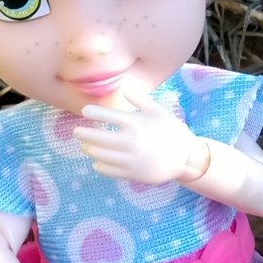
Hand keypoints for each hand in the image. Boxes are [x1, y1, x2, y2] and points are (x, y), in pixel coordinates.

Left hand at [73, 86, 207, 185]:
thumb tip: (125, 89)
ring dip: (90, 149)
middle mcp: (129, 141)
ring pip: (101, 154)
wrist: (186, 158)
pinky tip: (97, 162)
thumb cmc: (172, 131)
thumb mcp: (160, 112)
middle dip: (84, 133)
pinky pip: (109, 170)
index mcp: (135, 123)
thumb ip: (141, 100)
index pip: (106, 116)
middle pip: (98, 137)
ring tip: (86, 146)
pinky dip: (100, 166)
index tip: (85, 112)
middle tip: (76, 131)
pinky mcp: (132, 173)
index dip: (93, 113)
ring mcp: (129, 159)